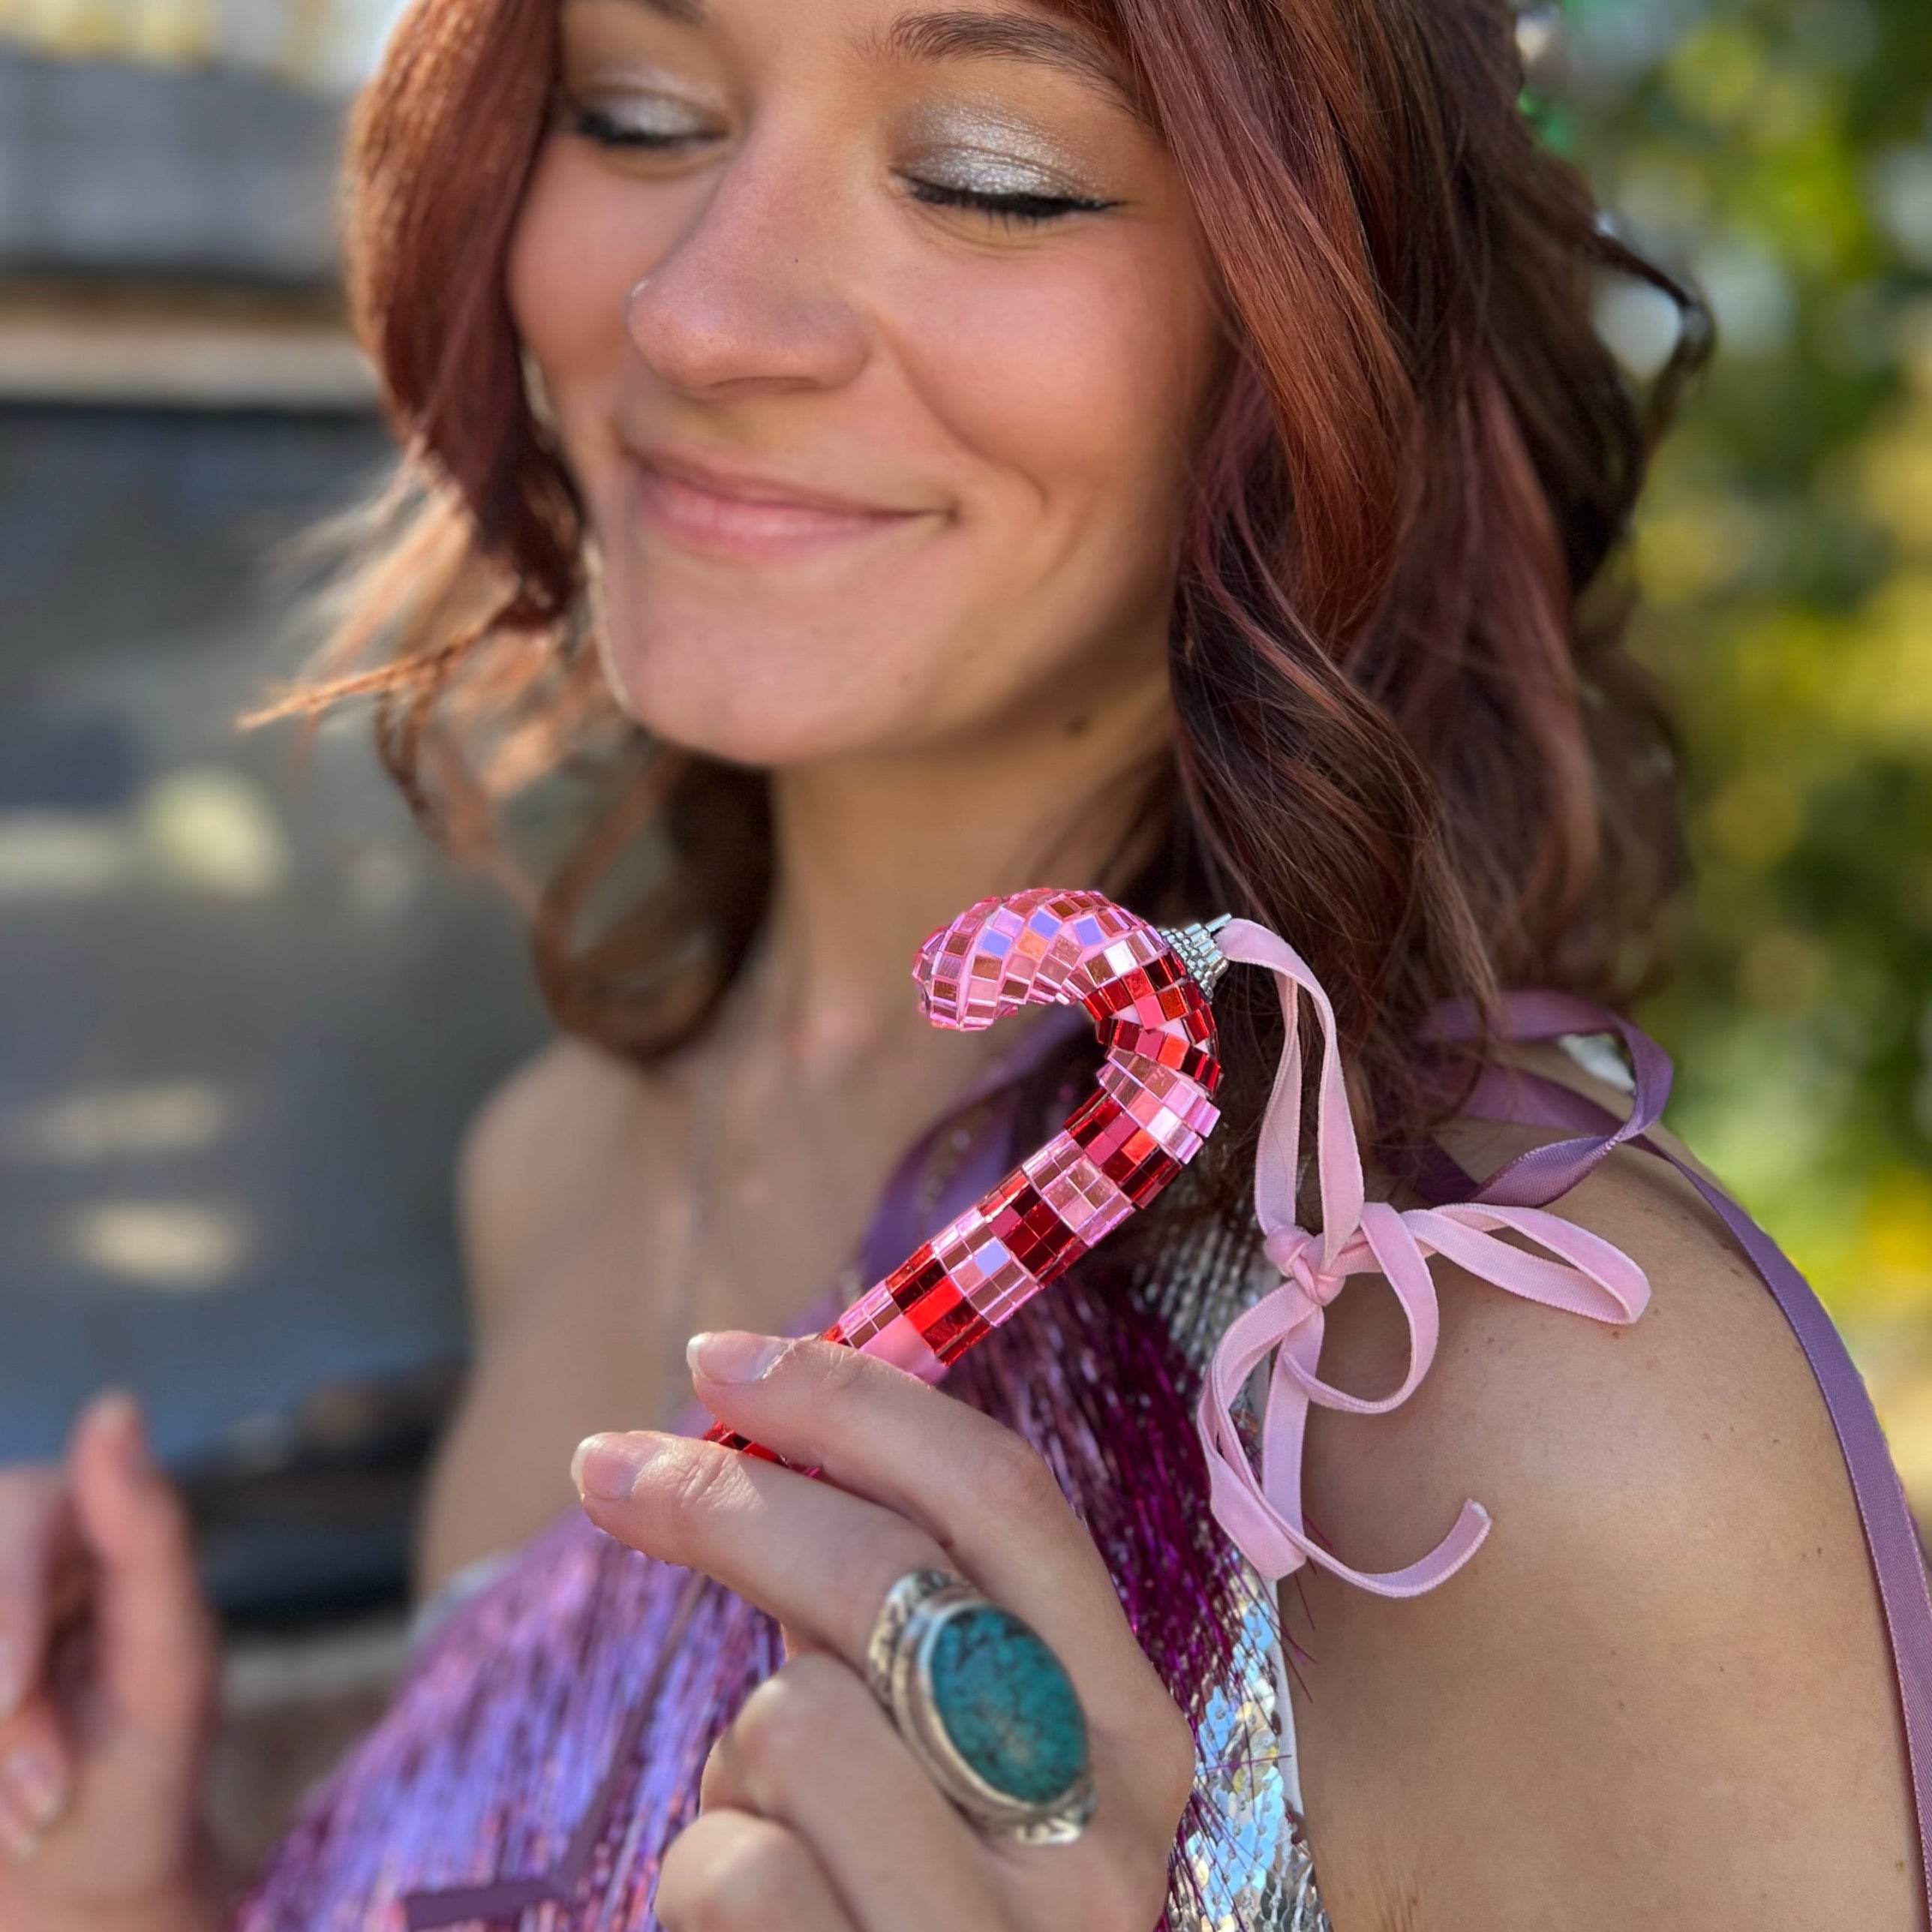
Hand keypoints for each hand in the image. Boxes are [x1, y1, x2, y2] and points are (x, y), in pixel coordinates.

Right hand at [0, 1393, 222, 1931]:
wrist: (81, 1888)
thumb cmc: (145, 1767)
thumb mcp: (169, 1660)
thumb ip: (146, 1533)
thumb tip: (114, 1400)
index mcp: (79, 1518)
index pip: (17, 1517)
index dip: (4, 1619)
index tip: (9, 1696)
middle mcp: (6, 1542)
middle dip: (0, 1714)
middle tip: (43, 1797)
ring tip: (25, 1809)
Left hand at [573, 1333, 1194, 1931]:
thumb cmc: (934, 1916)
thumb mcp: (973, 1773)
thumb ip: (914, 1638)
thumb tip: (763, 1444)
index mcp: (1131, 1735)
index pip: (1006, 1503)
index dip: (858, 1403)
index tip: (725, 1357)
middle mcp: (1099, 1832)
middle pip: (885, 1579)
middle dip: (725, 1497)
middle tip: (610, 1468)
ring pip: (792, 1721)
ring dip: (737, 1768)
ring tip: (774, 1841)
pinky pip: (729, 1868)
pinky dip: (707, 1882)